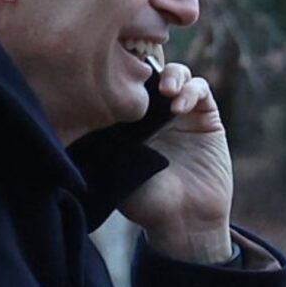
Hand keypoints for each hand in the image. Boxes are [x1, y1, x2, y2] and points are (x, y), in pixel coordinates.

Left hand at [119, 60, 234, 262]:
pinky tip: (180, 106)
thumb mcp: (113, 168)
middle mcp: (155, 112)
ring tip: (165, 90)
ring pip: (176, 73)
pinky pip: (200, 90)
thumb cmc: (144, 201)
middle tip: (139, 72)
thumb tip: (78, 111)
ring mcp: (182, 113)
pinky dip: (191, 90)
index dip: (120, 68)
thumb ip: (101, 139)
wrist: (182, 223)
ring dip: (171, 74)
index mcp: (129, 120)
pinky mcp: (207, 118)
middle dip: (146, 63)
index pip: (124, 82)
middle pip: (150, 70)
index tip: (111, 67)